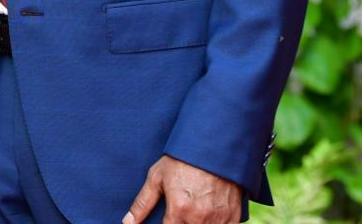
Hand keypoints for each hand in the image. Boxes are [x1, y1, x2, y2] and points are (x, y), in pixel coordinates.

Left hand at [124, 156, 240, 223]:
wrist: (214, 145)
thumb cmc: (183, 159)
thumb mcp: (157, 177)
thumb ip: (142, 203)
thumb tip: (128, 222)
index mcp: (178, 210)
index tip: (168, 218)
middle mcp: (198, 218)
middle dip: (182, 223)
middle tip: (182, 212)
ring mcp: (218, 218)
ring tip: (194, 211)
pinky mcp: (233, 216)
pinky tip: (209, 216)